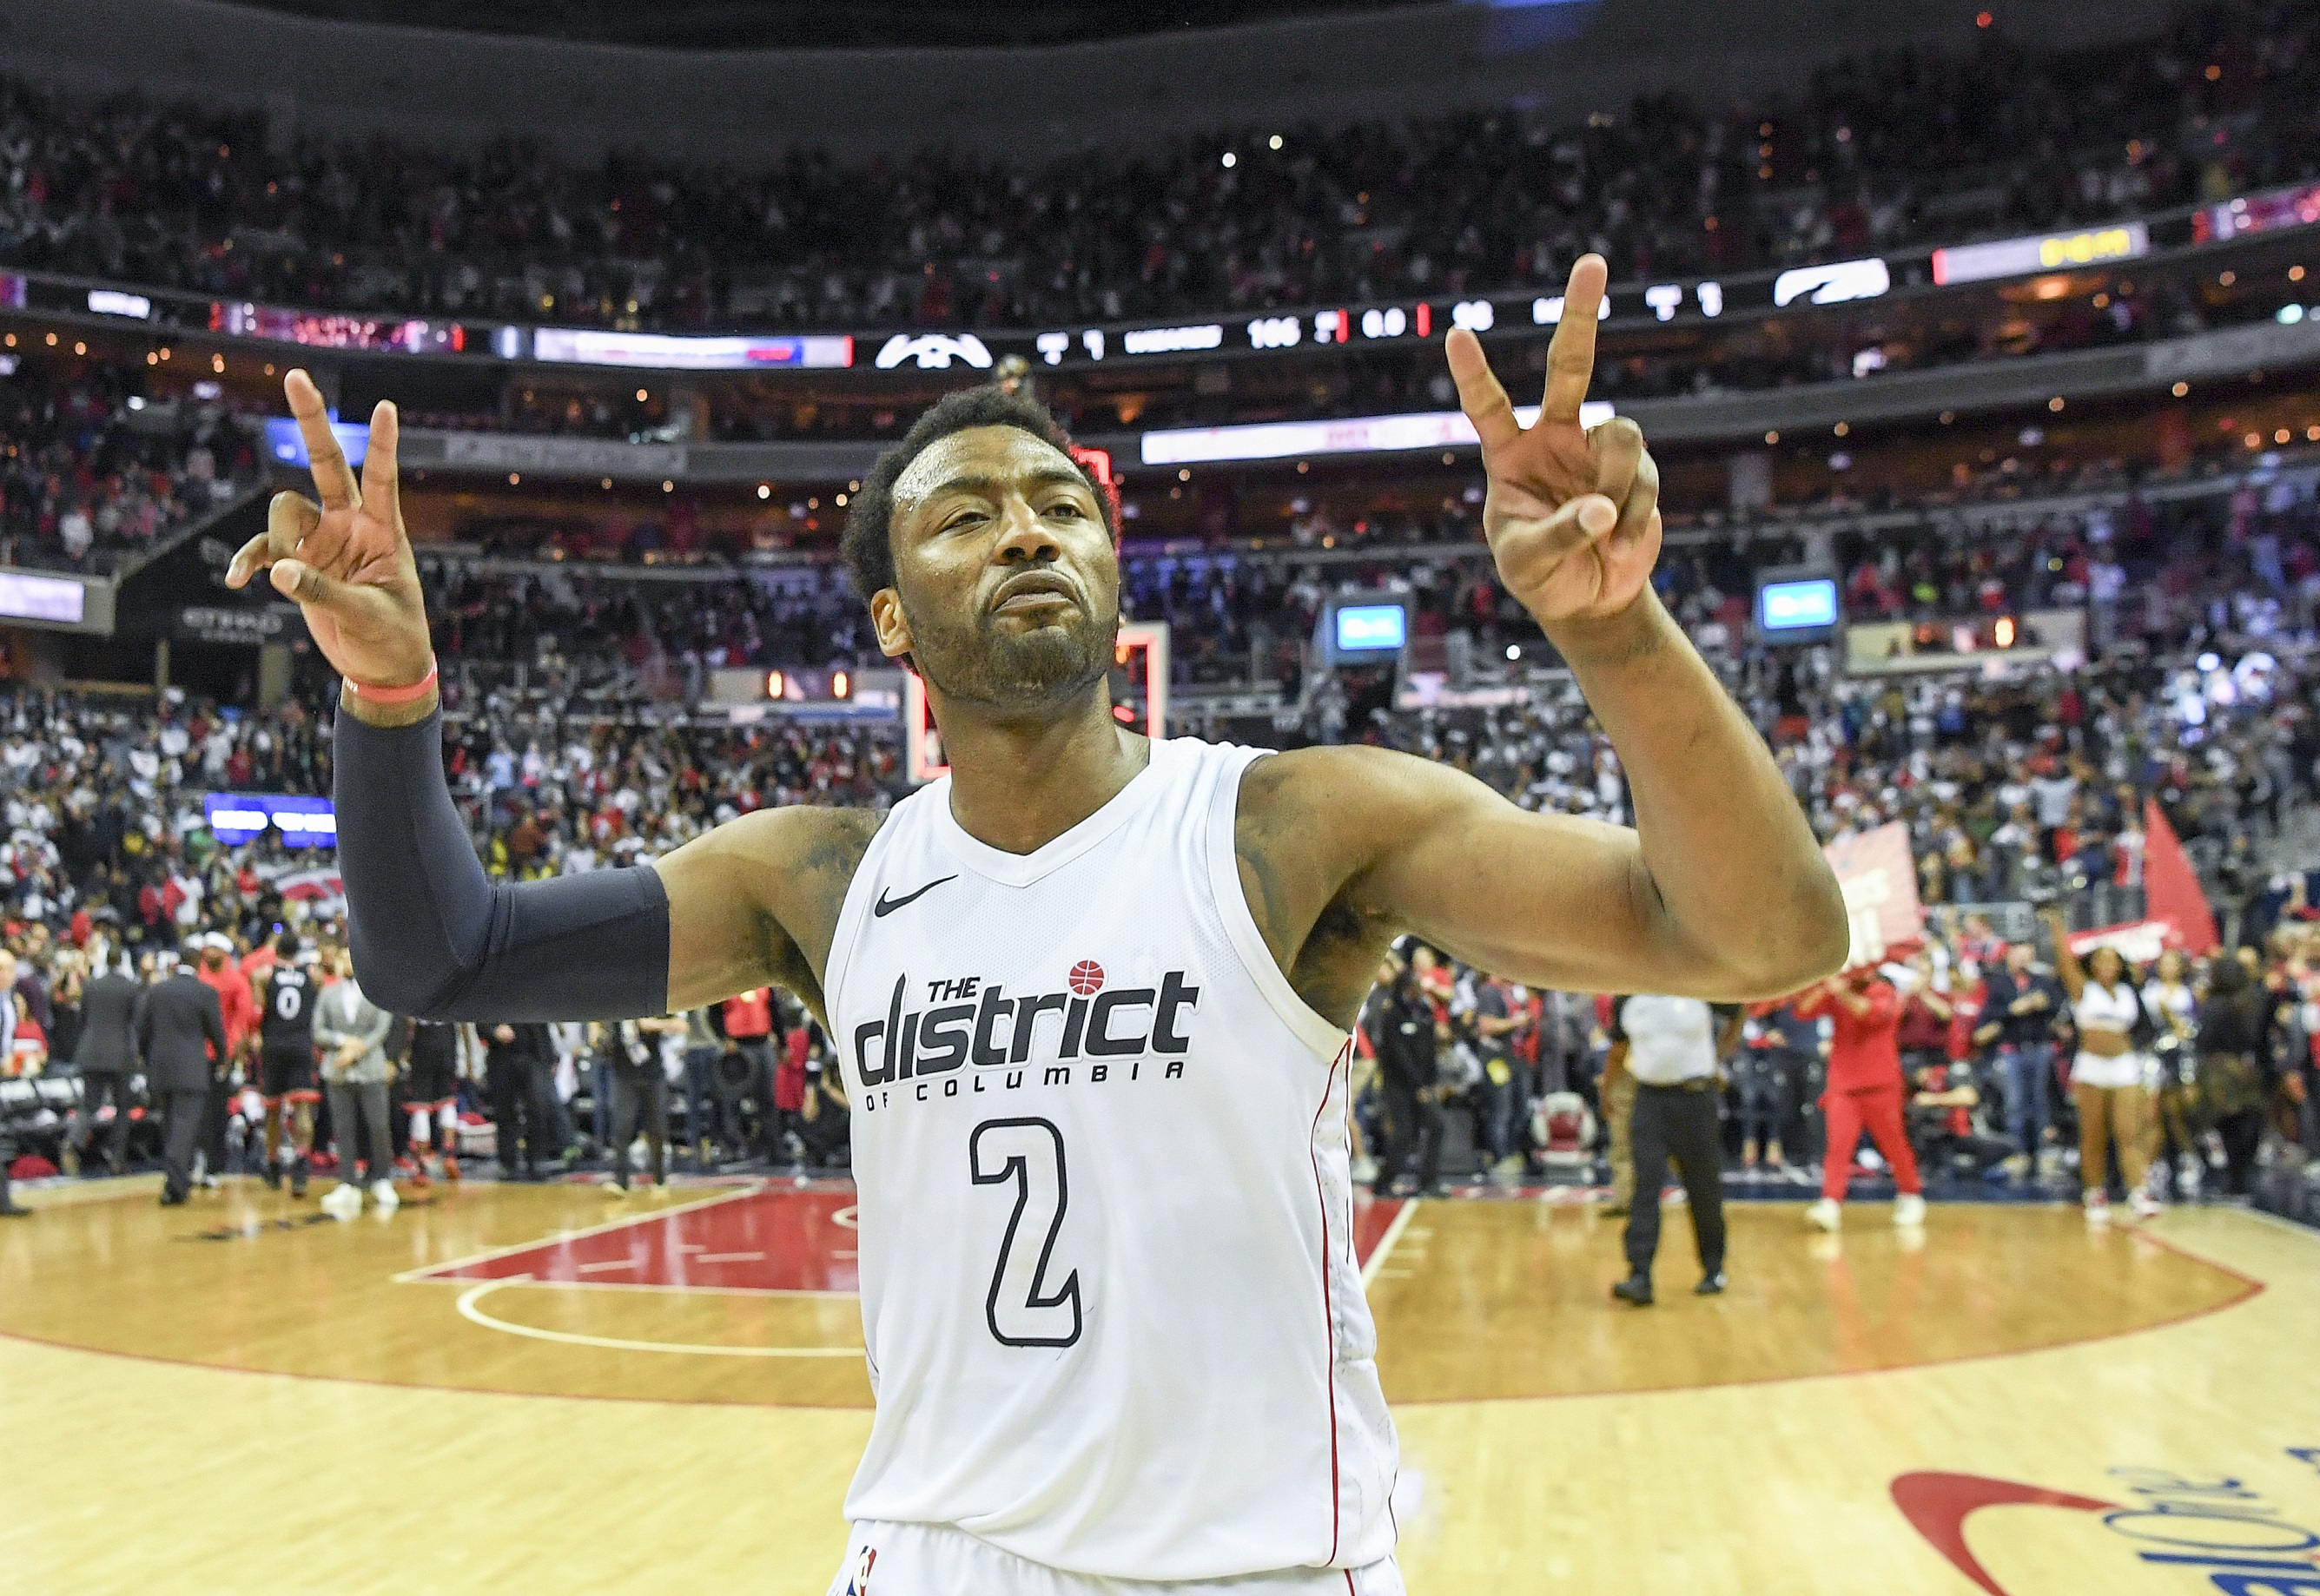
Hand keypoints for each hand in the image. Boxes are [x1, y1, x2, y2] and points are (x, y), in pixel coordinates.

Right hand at [224, 372, 431, 697]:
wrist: (381, 667)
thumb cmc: (391, 637)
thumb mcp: (365, 614)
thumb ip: (321, 590)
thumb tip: (277, 568)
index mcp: (382, 532)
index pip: (383, 478)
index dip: (381, 444)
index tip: (385, 406)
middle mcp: (350, 526)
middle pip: (326, 463)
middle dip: (311, 420)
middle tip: (296, 376)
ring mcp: (322, 541)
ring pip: (283, 511)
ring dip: (273, 537)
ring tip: (281, 577)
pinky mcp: (299, 563)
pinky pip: (264, 549)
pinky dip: (251, 561)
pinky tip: (240, 580)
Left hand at [1445, 254, 1658, 624]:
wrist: (1588, 600)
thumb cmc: (1542, 578)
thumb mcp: (1530, 563)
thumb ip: (1559, 534)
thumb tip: (1601, 507)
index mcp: (1510, 455)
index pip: (1488, 406)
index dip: (1474, 373)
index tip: (1455, 333)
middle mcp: (1554, 438)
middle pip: (1569, 366)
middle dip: (1580, 315)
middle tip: (1592, 263)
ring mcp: (1597, 450)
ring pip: (1622, 434)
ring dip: (1620, 487)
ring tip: (1606, 537)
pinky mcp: (1636, 471)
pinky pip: (1644, 477)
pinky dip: (1635, 516)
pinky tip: (1621, 548)